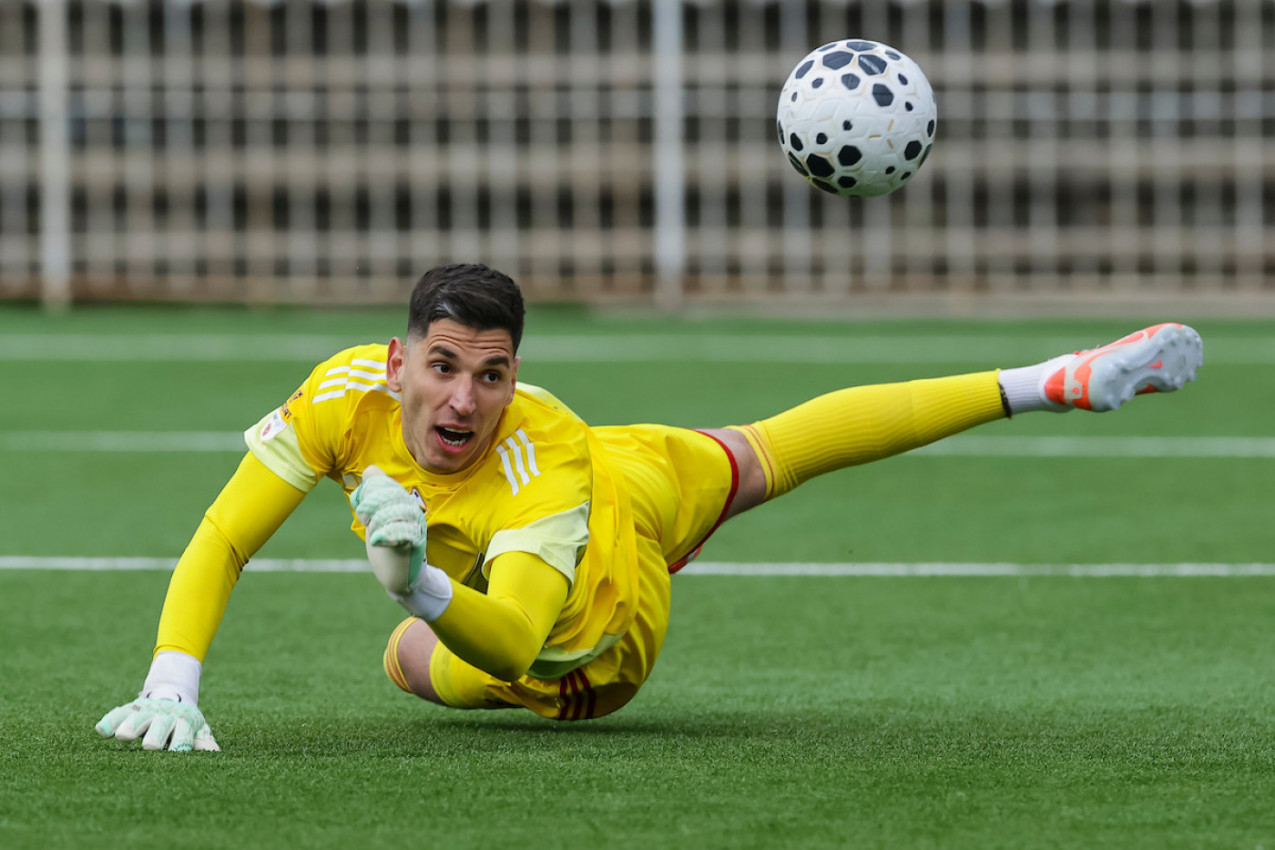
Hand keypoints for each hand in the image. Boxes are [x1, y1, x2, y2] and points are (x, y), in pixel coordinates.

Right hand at [96, 698, 219, 751]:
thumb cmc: (185, 724)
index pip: (183, 732)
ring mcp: (146, 712)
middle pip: (160, 726)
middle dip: (156, 734)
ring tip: (123, 736)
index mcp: (183, 722)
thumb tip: (216, 754)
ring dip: (131, 726)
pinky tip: (101, 730)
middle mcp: (164, 716)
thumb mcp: (197, 730)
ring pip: (138, 718)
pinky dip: (109, 721)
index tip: (179, 751)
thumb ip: (203, 741)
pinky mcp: (128, 710)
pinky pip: (117, 714)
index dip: (181, 741)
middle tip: (151, 745)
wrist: (172, 697)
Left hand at [350, 465, 426, 593]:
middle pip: (390, 495)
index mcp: (403, 503)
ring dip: (378, 520)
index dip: (369, 492)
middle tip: (366, 519)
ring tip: (373, 532)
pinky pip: (404, 534)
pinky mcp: (412, 547)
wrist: (400, 576)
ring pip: (395, 512)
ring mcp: (414, 529)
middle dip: (372, 504)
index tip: (363, 509)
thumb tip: (371, 470)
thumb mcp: (378, 515)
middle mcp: (412, 512)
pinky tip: (378, 539)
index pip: (385, 484)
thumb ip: (374, 493)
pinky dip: (389, 535)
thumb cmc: (388, 544)